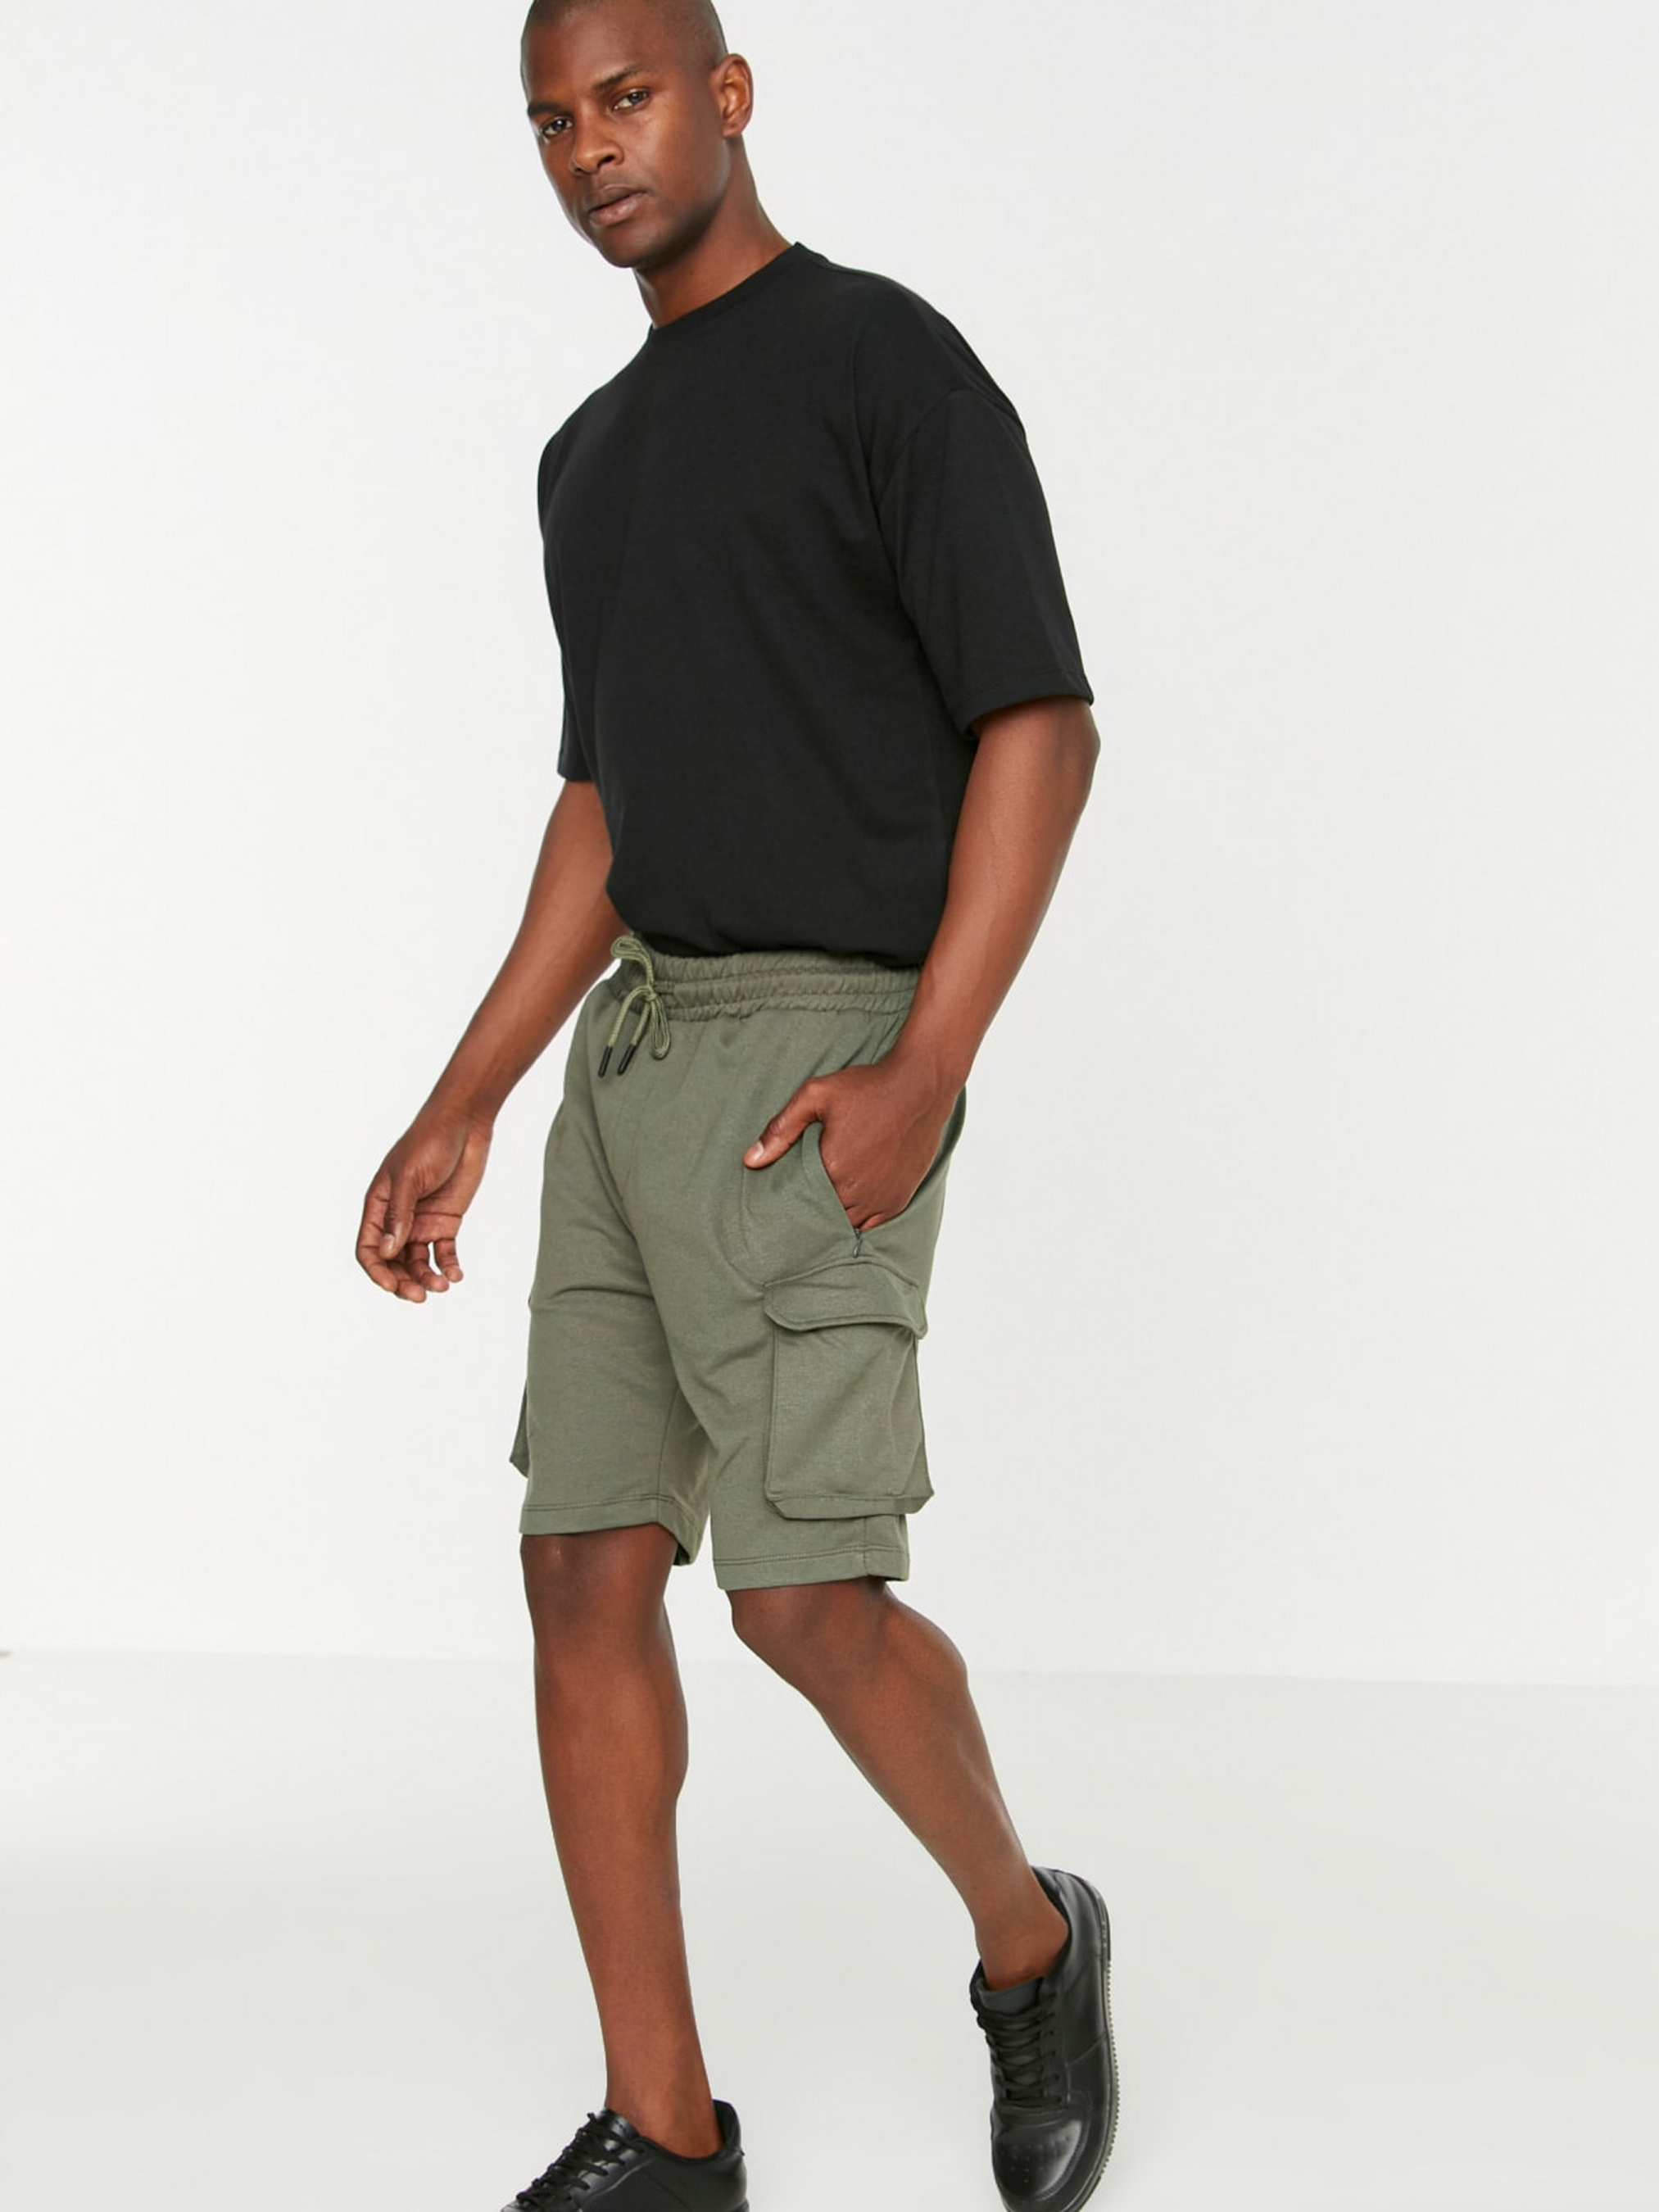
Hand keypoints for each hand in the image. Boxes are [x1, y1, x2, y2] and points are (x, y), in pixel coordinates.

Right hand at [356, 1107, 492, 1300]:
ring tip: (443, 1285)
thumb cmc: (429, 1142)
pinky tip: (455, 1274)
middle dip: (403, 1281)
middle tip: (421, 1295)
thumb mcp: (409, 1177)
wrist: (464, 1124)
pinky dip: (448, 1266)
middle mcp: (397, 1218)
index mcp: (378, 1206)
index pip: (369, 1249)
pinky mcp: (446, 1222)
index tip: (392, 1286)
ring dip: (427, 1277)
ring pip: (418, 1262)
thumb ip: (399, 1215)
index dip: (377, 1271)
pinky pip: (444, 1252)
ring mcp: (422, 1221)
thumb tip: (388, 1251)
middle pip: (393, 1262)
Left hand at [743, 1056, 956, 1230]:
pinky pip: (872, 1225)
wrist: (920, 1086)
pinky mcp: (898, 1200)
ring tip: (823, 1203)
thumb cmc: (868, 1087)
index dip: (790, 1198)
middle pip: (821, 1216)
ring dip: (834, 1216)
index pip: (798, 1200)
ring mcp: (880, 1199)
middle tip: (799, 1201)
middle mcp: (857, 1191)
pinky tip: (848, 1207)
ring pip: (846, 1224)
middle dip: (810, 1210)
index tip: (781, 1195)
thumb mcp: (816, 1096)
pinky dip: (859, 1220)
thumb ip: (781, 1129)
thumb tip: (750, 1161)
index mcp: (832, 1168)